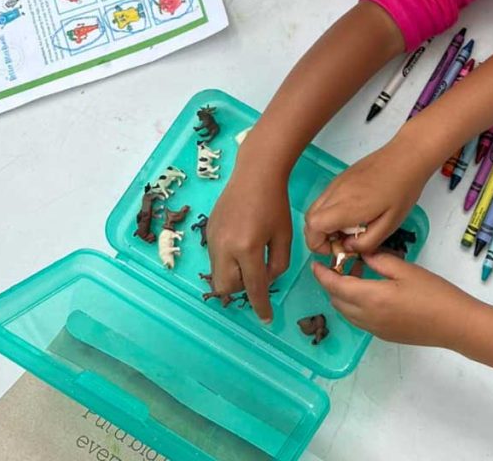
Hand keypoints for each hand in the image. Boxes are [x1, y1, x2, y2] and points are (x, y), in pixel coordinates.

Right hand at [205, 162, 291, 321]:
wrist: (255, 175)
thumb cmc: (275, 203)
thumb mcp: (284, 235)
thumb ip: (278, 263)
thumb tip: (266, 280)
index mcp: (247, 248)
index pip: (254, 287)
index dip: (261, 305)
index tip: (266, 318)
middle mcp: (225, 247)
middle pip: (227, 287)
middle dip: (243, 288)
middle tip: (258, 271)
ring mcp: (213, 240)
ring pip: (218, 275)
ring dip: (234, 275)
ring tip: (251, 254)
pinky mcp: (207, 232)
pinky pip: (215, 258)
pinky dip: (228, 261)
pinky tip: (241, 242)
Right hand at [303, 138, 428, 256]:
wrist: (406, 157)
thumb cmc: (402, 190)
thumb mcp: (390, 225)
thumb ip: (366, 243)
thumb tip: (347, 247)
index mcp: (346, 206)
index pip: (312, 226)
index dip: (318, 244)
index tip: (338, 248)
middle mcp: (336, 192)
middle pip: (309, 219)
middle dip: (319, 236)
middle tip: (343, 241)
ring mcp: (336, 182)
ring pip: (316, 208)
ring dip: (325, 223)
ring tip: (349, 228)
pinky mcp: (341, 177)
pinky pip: (325, 198)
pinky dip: (330, 211)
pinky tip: (352, 213)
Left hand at [312, 251, 476, 346]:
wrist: (453, 324)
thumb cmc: (432, 293)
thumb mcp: (405, 269)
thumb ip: (379, 259)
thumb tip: (360, 253)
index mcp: (370, 298)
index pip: (335, 286)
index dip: (322, 275)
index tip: (315, 263)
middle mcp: (366, 317)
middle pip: (337, 300)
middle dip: (331, 283)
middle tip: (341, 263)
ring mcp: (374, 329)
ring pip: (346, 312)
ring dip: (343, 294)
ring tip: (356, 274)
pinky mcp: (383, 335)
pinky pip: (358, 319)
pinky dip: (354, 304)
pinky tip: (370, 291)